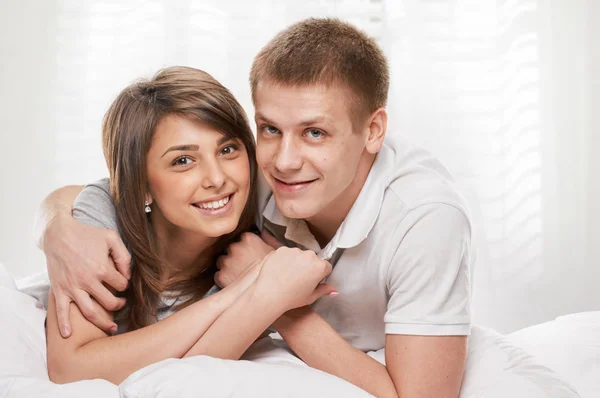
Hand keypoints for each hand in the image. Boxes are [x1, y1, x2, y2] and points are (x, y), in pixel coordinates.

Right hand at [43, 214, 130, 336]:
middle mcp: (88, 281)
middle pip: (110, 303)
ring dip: (102, 323)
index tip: (122, 284)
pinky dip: (64, 324)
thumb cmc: (87, 234)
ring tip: (111, 328)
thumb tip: (128, 275)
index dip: (124, 285)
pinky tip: (68, 335)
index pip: (121, 285)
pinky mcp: (59, 290)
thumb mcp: (111, 237)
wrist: (59, 233)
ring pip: (90, 312)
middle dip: (119, 305)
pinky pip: (61, 311)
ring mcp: (73, 287)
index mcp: (102, 268)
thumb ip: (123, 255)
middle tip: (121, 304)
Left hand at [215, 230, 280, 287]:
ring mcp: (227, 262)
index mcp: (248, 238)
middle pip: (230, 249)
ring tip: (239, 275)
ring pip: (222, 261)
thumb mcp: (278, 251)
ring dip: (228, 267)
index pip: (242, 238)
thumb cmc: (277, 271)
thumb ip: (269, 239)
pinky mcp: (221, 276)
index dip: (246, 247)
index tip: (250, 254)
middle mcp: (235, 247)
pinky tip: (234, 282)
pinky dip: (224, 278)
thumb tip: (264, 233)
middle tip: (245, 266)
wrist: (270, 290)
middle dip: (235, 256)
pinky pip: (218, 275)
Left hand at [255, 247, 335, 311]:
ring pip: (299, 255)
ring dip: (296, 262)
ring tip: (287, 275)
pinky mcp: (281, 249)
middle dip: (309, 266)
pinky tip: (279, 271)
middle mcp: (309, 255)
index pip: (326, 266)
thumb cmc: (291, 298)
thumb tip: (335, 290)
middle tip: (299, 279)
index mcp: (319, 266)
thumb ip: (324, 290)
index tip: (312, 281)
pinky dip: (284, 260)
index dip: (320, 275)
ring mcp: (294, 251)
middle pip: (313, 259)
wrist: (269, 294)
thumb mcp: (311, 297)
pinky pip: (286, 253)